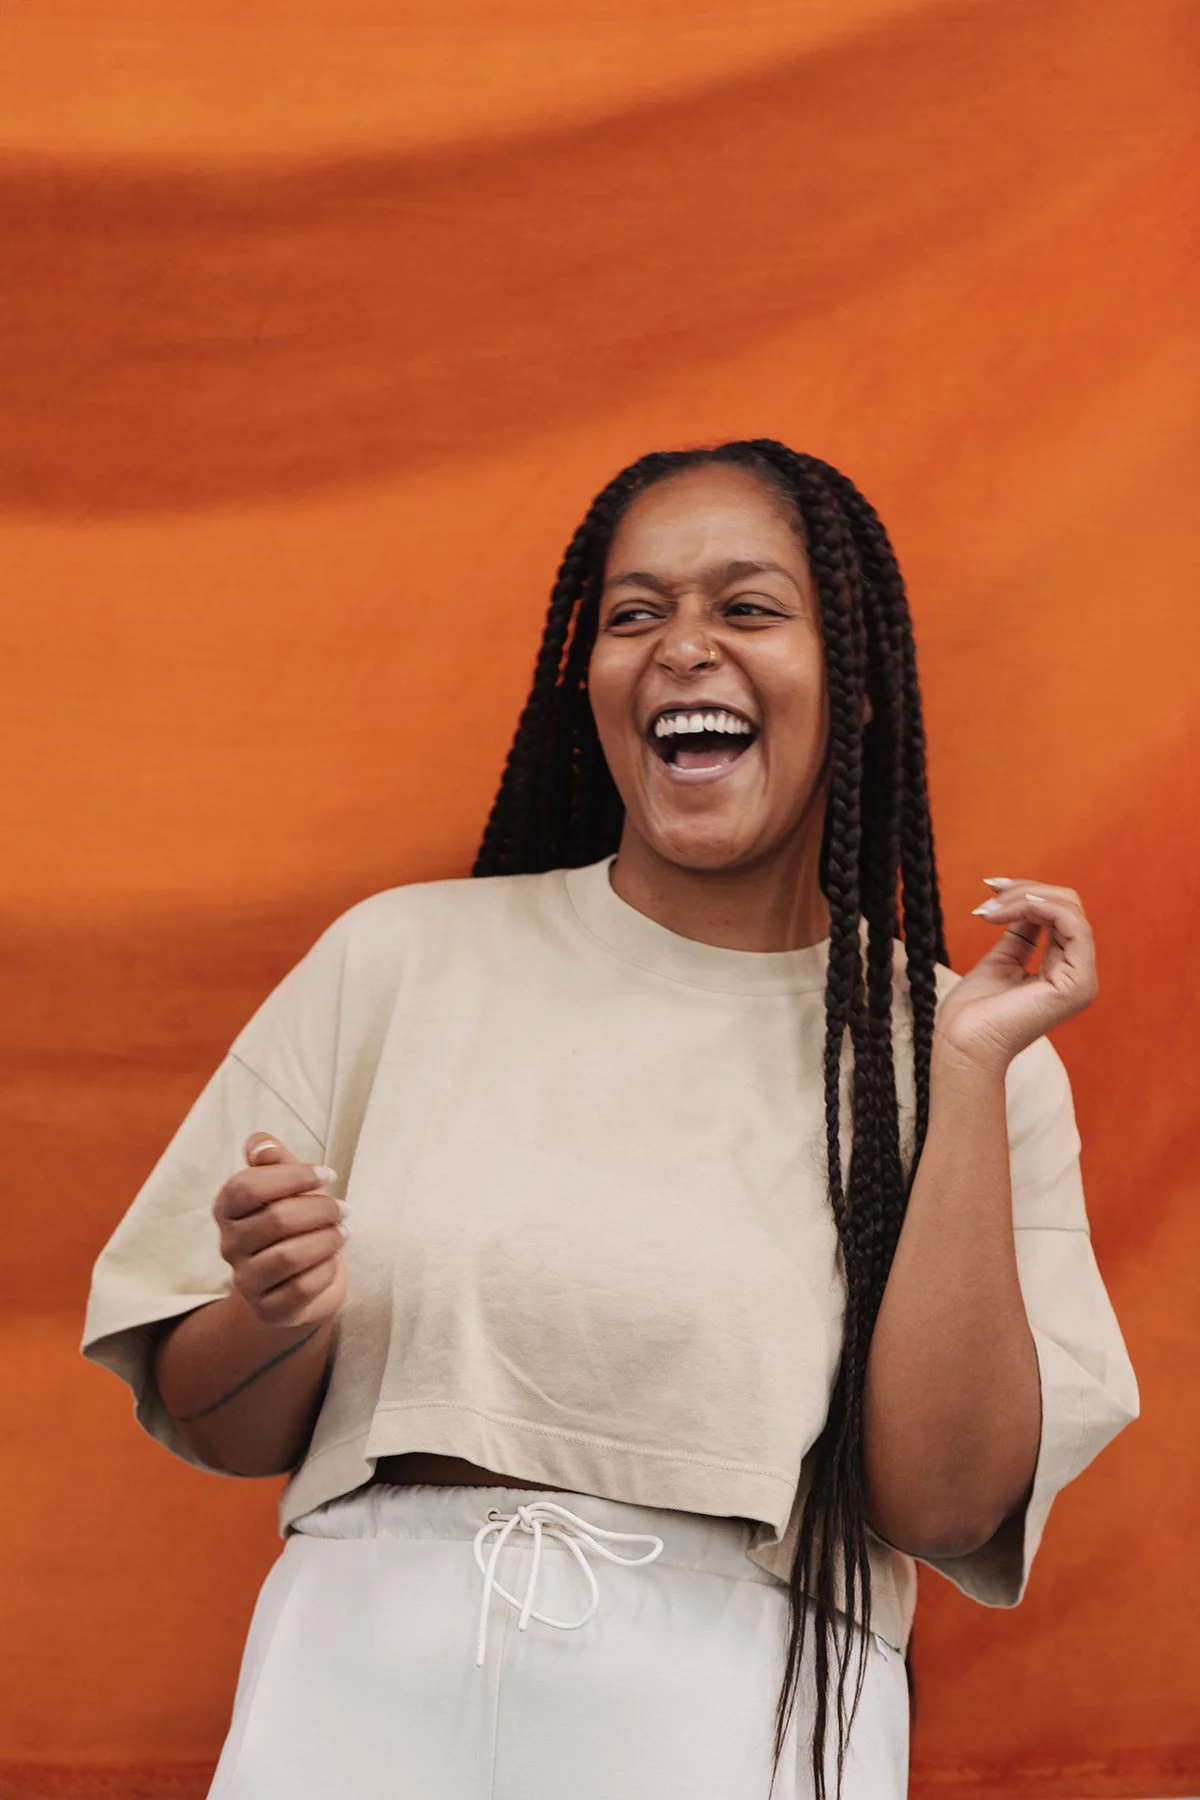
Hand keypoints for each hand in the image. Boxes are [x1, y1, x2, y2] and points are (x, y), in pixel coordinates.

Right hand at [213, 1133, 347, 1327]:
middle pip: (275, 1219)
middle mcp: (229, 1245)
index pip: (247, 1186)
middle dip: (320, 1209)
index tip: (328, 1174)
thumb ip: (272, 1159)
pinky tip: (334, 1259)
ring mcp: (245, 1280)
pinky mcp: (268, 1309)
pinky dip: (325, 1270)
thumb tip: (261, 1144)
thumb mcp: (285, 1184)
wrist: (301, 1279)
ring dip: (326, 1240)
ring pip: (288, 1257)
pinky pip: (301, 1288)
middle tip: (344, 1208)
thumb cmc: (294, 1220)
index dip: (292, 1176)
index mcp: (227, 1208)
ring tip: (344, 1232)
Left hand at [933, 879, 1097, 1072]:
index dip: (1027, 892)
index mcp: (1061, 970)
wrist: (963, 1044)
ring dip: (1026, 898)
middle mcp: (1076, 974)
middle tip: (990, 891)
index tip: (991, 887)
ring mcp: (1081, 980)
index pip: (1059, 914)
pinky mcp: (1077, 985)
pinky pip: (1073, 926)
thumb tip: (1029, 902)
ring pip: (1070, 910)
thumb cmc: (974, 1012)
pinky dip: (1041, 908)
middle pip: (1068, 906)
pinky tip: (1009, 910)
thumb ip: (1022, 934)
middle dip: (1026, 891)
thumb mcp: (1001, 960)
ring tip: (991, 907)